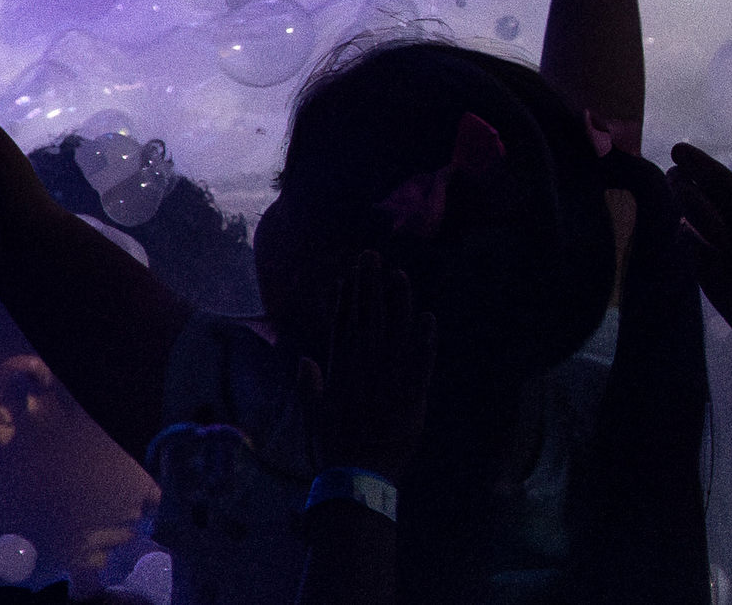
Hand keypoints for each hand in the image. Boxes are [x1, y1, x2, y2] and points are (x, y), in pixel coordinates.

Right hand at [297, 249, 434, 478]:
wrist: (359, 475)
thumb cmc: (334, 447)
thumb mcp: (315, 414)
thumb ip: (310, 385)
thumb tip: (303, 359)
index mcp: (340, 370)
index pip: (342, 325)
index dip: (346, 298)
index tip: (348, 275)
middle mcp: (365, 367)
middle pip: (367, 317)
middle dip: (368, 285)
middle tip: (370, 255)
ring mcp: (390, 376)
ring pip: (395, 329)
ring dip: (397, 300)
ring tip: (398, 274)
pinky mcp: (414, 390)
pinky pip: (423, 357)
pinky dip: (425, 337)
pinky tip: (428, 316)